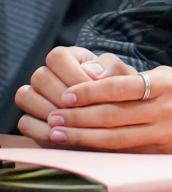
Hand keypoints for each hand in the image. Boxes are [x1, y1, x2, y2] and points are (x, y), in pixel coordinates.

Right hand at [15, 47, 137, 145]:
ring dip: (48, 110)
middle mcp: (50, 75)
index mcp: (71, 58)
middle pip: (39, 76)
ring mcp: (38, 98)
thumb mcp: (127, 79)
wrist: (124, 123)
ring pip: (26, 96)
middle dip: (61, 95)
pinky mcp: (34, 121)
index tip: (91, 88)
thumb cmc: (125, 95)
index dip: (71, 73)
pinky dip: (41, 130)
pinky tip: (62, 135)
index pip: (57, 56)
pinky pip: (25, 123)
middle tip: (81, 110)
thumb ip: (113, 70)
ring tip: (71, 123)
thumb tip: (92, 72)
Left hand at [17, 66, 171, 153]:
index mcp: (168, 83)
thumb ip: (134, 77)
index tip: (66, 95)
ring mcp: (167, 135)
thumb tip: (92, 71)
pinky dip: (101, 151)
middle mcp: (168, 109)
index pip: (122, 87)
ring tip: (58, 135)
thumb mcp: (171, 75)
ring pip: (116, 139)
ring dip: (83, 138)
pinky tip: (83, 149)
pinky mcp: (165, 155)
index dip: (90, 92)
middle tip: (52, 118)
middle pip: (113, 116)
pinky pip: (127, 153)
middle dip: (78, 118)